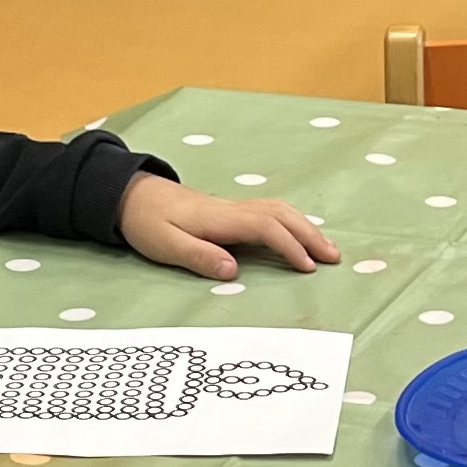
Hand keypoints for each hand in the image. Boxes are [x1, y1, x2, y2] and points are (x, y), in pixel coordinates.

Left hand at [118, 173, 340, 279]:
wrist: (133, 196)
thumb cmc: (148, 223)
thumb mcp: (166, 245)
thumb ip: (199, 256)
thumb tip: (233, 271)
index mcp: (220, 219)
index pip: (265, 227)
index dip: (289, 246)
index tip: (307, 267)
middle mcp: (233, 209)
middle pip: (282, 215)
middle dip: (310, 235)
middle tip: (334, 258)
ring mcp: (234, 208)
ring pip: (280, 210)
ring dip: (306, 227)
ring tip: (326, 248)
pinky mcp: (232, 211)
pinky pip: (271, 212)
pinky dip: (293, 222)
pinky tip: (300, 234)